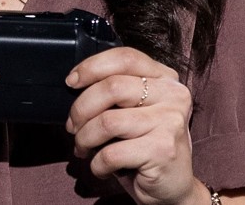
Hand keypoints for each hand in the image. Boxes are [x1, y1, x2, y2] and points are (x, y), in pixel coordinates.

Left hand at [66, 47, 197, 204]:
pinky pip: (111, 153)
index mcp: (165, 79)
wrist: (172, 188)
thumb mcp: (134, 110)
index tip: (71, 82)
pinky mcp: (164, 151)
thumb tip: (74, 83)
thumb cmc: (144, 145)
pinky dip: (97, 164)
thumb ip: (116, 90)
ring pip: (107, 121)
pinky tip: (102, 168)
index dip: (92, 66)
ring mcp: (171, 123)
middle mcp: (173, 96)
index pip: (125, 58)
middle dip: (80, 110)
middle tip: (73, 126)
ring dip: (84, 138)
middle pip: (111, 87)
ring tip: (84, 148)